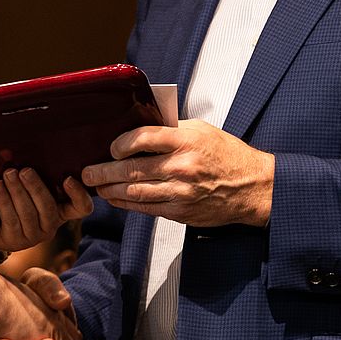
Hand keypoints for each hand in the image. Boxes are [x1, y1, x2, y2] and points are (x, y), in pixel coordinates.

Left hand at [0, 168, 93, 253]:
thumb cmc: (10, 199)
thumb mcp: (25, 186)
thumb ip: (29, 172)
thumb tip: (13, 151)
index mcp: (60, 210)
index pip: (81, 207)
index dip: (79, 195)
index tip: (67, 178)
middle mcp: (50, 226)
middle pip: (49, 207)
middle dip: (36, 187)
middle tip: (24, 170)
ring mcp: (33, 236)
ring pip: (28, 212)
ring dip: (17, 190)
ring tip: (8, 174)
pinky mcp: (14, 241)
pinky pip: (11, 218)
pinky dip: (4, 200)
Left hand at [79, 118, 273, 227]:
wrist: (253, 186)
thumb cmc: (226, 154)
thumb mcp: (202, 130)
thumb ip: (171, 129)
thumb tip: (139, 127)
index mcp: (186, 140)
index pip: (143, 138)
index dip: (120, 144)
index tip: (111, 148)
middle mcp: (182, 166)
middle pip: (132, 170)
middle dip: (103, 172)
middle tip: (87, 172)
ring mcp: (181, 192)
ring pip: (135, 192)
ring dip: (110, 190)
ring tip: (96, 186)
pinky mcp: (181, 211)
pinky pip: (147, 208)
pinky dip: (127, 204)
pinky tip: (116, 199)